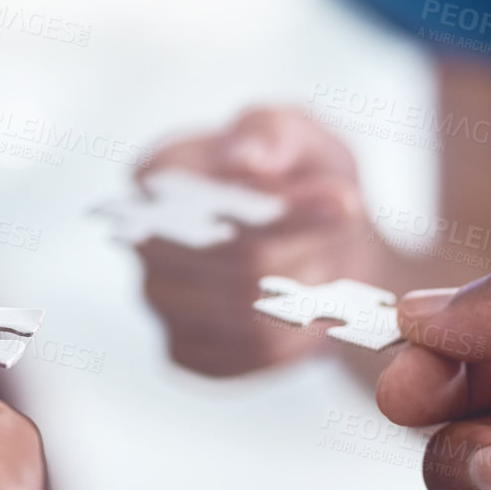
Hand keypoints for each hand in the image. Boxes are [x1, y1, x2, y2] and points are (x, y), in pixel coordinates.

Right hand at [137, 108, 386, 375]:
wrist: (321, 244)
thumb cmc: (301, 180)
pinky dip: (293, 340)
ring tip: (329, 271)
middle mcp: (143, 240)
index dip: (274, 205)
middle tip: (347, 236)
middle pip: (232, 260)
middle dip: (305, 250)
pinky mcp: (182, 350)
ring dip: (306, 297)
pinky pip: (245, 355)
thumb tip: (246, 158)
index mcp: (159, 175)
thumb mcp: (301, 136)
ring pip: (243, 314)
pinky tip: (307, 313)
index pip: (203, 197)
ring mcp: (157, 300)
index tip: (343, 199)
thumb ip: (274, 134)